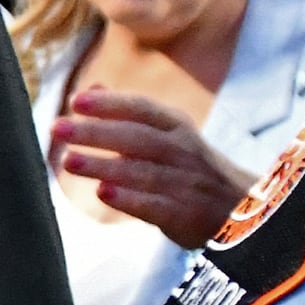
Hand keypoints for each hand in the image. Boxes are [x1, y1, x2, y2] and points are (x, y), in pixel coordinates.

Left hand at [53, 87, 254, 249]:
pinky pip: (156, 205)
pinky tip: (103, 193)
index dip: (110, 104)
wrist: (245, 210)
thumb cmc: (192, 167)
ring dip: (104, 166)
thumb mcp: (170, 134)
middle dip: (97, 132)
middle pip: (137, 138)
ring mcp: (187, 183)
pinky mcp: (187, 215)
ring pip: (143, 172)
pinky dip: (130, 199)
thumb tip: (91, 88)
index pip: (142, 110)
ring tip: (69, 160)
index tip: (76, 101)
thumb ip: (129, 113)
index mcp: (177, 127)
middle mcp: (183, 152)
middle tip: (59, 128)